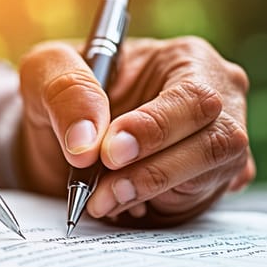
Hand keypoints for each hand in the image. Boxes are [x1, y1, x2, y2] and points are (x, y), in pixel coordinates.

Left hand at [18, 36, 254, 225]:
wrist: (65, 139)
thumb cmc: (64, 95)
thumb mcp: (46, 73)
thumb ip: (66, 92)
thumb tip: (86, 141)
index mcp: (186, 58)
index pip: (191, 96)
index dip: (155, 129)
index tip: (110, 154)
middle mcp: (217, 99)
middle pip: (214, 141)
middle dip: (153, 172)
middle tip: (103, 191)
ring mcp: (220, 143)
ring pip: (209, 176)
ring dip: (150, 193)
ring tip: (103, 199)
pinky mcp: (212, 181)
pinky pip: (200, 202)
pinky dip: (158, 208)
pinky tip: (124, 202)